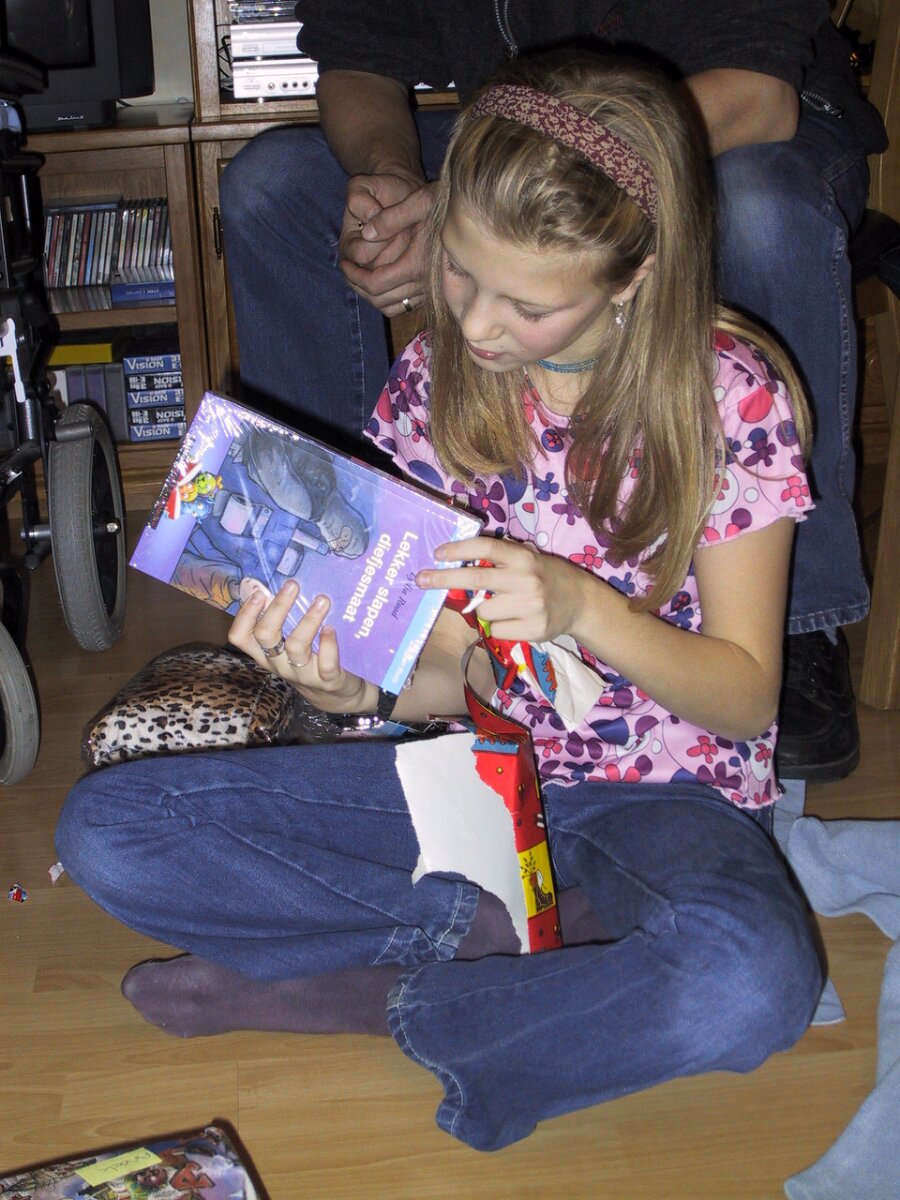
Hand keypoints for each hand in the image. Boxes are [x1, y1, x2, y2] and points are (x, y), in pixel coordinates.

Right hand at [228, 579, 373, 714]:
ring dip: (309, 620)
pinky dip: (328, 644)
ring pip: (296, 647)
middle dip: (278, 607)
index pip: (240, 636)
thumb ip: (282, 619)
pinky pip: (326, 663)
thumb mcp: (289, 642)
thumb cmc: (309, 659)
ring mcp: (302, 675)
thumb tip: (276, 584)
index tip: (259, 593)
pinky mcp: (327, 681)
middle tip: (293, 585)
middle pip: (266, 635)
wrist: (336, 695)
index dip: (245, 614)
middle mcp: (278, 664)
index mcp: (264, 653)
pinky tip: (331, 628)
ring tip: (322, 600)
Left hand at [339, 176, 435, 316]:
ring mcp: (428, 291)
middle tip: (347, 270)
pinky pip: (401, 307)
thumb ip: (390, 217)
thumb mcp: (418, 200)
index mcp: (418, 264)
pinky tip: (377, 281)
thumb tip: (366, 234)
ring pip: (389, 307)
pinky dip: (385, 299)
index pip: (375, 283)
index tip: (343, 263)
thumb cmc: (439, 202)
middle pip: (380, 300)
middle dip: (358, 286)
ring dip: (369, 295)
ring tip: (359, 276)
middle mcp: (424, 283)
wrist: (462, 213)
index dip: (354, 276)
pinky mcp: (430, 294)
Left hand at [416, 537, 594, 644]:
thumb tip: (453, 564)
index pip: (486, 548)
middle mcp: (527, 579)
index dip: (459, 549)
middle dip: (443, 579)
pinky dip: (499, 627)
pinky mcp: (534, 629)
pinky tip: (515, 620)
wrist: (580, 602)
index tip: (437, 553)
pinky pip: (497, 631)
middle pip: (476, 580)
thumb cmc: (544, 577)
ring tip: (504, 606)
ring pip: (483, 611)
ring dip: (483, 610)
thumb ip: (498, 561)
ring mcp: (531, 605)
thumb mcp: (526, 559)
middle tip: (421, 580)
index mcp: (522, 557)